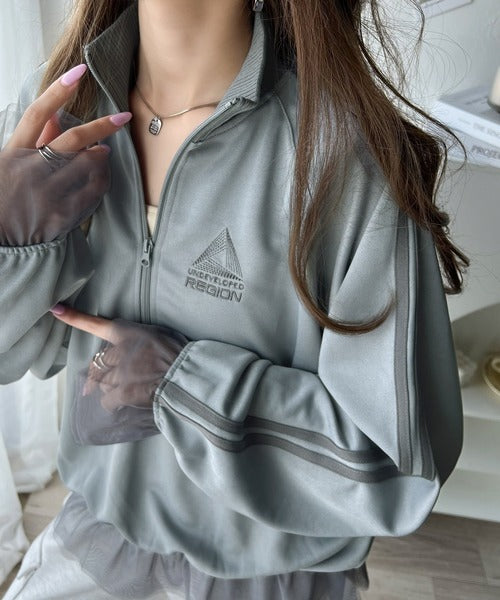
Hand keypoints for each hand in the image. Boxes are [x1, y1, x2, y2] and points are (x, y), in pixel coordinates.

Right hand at [0, 64, 131, 245]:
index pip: (38, 114)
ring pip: (89, 165)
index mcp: (15, 152)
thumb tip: (55, 113)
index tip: (79, 72)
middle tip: (122, 118)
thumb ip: (35, 139)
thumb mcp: (10, 162)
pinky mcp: (62, 215)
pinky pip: (93, 192)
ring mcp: (48, 193)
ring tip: (103, 154)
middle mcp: (32, 170)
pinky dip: (101, 180)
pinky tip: (102, 176)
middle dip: (102, 126)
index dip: (58, 91)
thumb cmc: (5, 195)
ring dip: (102, 157)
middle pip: (73, 140)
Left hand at [50, 305, 187, 411]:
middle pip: (99, 362)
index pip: (97, 324)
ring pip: (102, 382)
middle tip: (111, 380)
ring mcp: (120, 372)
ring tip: (128, 390)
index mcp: (129, 333)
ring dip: (110, 388)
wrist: (188, 376)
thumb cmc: (182, 355)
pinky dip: (112, 404)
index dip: (75, 317)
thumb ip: (143, 340)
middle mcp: (120, 351)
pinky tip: (121, 404)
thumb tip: (140, 349)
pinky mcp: (123, 392)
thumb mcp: (163, 335)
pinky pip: (108, 400)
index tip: (56, 310)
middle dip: (101, 373)